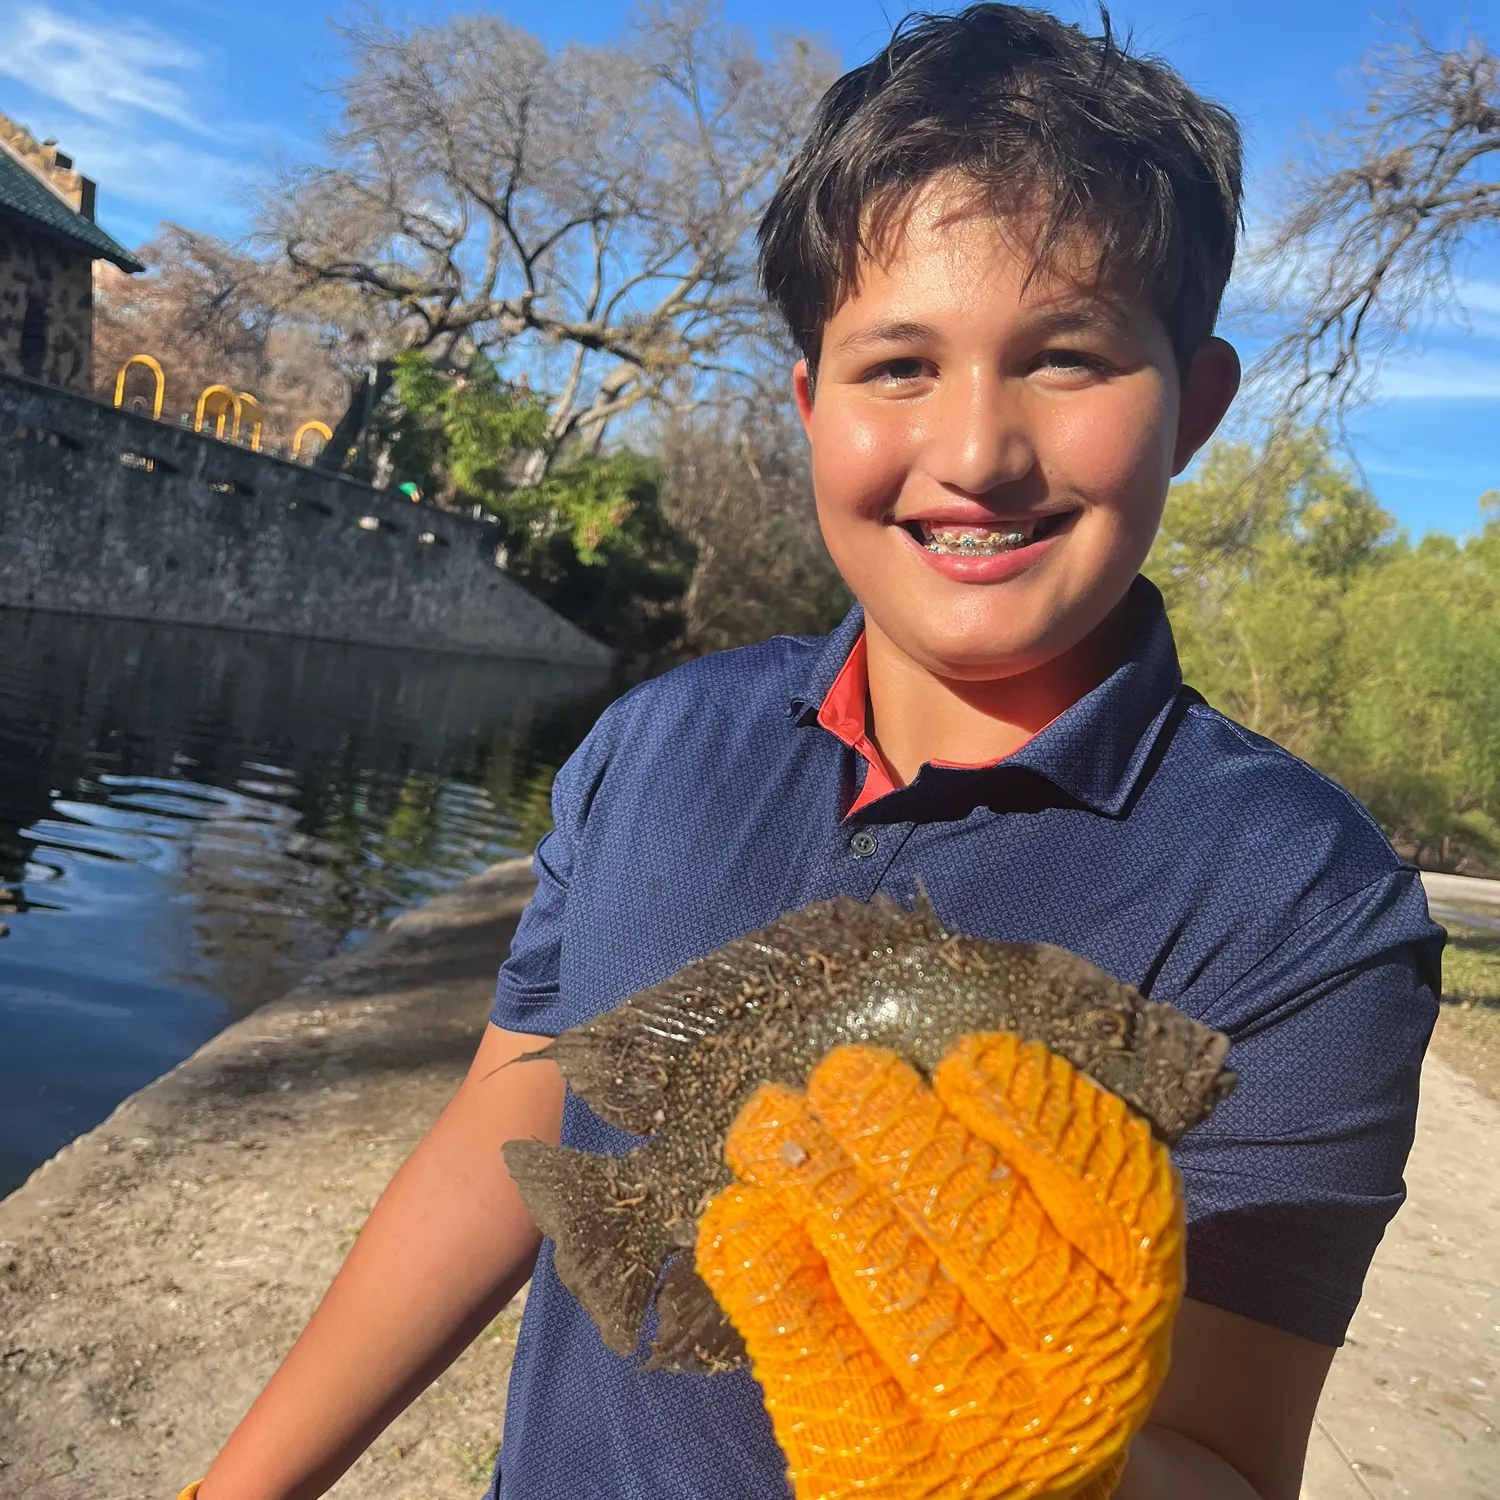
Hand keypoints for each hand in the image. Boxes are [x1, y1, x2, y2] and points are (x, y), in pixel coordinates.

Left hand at [695, 1033, 1183, 1499]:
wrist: (1019, 1478)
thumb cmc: (1027, 1307)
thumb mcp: (1071, 1239)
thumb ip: (1029, 1154)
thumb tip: (923, 1038)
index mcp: (1135, 1286)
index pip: (1106, 1189)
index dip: (1035, 1114)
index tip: (967, 1055)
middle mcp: (1075, 1363)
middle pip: (983, 1231)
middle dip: (902, 1138)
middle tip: (845, 1071)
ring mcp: (978, 1424)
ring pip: (892, 1283)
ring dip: (822, 1183)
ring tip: (772, 1118)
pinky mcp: (882, 1462)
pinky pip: (812, 1351)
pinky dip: (767, 1267)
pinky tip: (743, 1207)